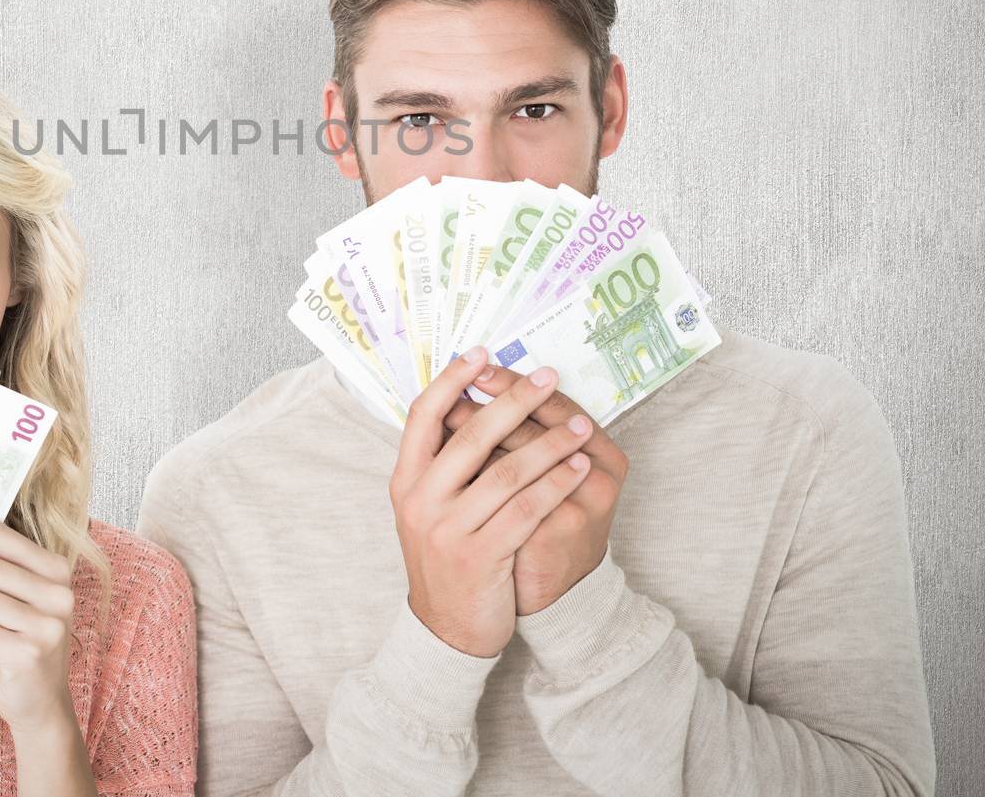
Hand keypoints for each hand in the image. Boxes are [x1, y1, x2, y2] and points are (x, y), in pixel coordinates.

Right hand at [389, 348, 594, 656]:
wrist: (445, 630)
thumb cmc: (446, 557)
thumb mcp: (427, 508)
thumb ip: (441, 464)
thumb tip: (468, 402)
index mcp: (404, 480)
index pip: (422, 415)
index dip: (451, 380)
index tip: (481, 353)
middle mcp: (420, 501)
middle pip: (471, 436)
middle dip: (514, 401)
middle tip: (548, 376)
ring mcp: (448, 530)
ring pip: (506, 473)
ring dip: (549, 444)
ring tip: (580, 426)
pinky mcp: (481, 557)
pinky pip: (526, 511)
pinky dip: (556, 485)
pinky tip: (579, 469)